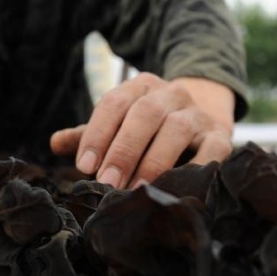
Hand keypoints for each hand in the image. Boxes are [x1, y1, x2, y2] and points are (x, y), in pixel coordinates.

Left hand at [50, 72, 234, 188]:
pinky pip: (211, 151)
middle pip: (144, 114)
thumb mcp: (117, 125)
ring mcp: (196, 114)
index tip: (84, 166)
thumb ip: (87, 135)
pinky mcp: (221, 136)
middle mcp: (169, 94)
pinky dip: (195, 169)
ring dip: (153, 160)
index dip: (97, 134)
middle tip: (107, 182)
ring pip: (175, 129)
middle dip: (122, 150)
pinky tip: (176, 189)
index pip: (114, 103)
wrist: (202, 118)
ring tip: (137, 188)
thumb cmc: (148, 128)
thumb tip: (55, 143)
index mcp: (139, 86)